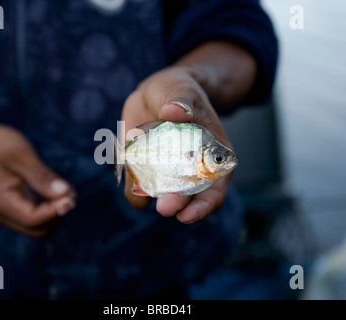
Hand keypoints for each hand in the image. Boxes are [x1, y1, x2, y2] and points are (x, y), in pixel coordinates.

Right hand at [0, 118, 75, 236]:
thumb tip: (67, 195)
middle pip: (38, 230)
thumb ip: (42, 177)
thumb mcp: (21, 155)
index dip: (56, 211)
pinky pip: (32, 219)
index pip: (34, 220)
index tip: (72, 196)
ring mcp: (1, 215)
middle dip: (57, 215)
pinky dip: (47, 209)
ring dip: (54, 213)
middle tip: (70, 193)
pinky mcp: (7, 210)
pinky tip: (54, 191)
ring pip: (37, 228)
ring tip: (63, 190)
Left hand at [121, 66, 234, 222]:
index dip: (204, 207)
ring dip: (151, 198)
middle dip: (176, 204)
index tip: (188, 214)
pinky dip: (133, 187)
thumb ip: (182, 101)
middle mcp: (189, 173)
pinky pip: (137, 186)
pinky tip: (131, 181)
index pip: (213, 191)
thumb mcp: (183, 91)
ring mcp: (165, 174)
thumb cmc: (179, 92)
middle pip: (186, 199)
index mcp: (211, 159)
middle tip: (165, 206)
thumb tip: (175, 112)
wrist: (156, 93)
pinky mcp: (143, 171)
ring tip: (144, 194)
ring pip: (159, 196)